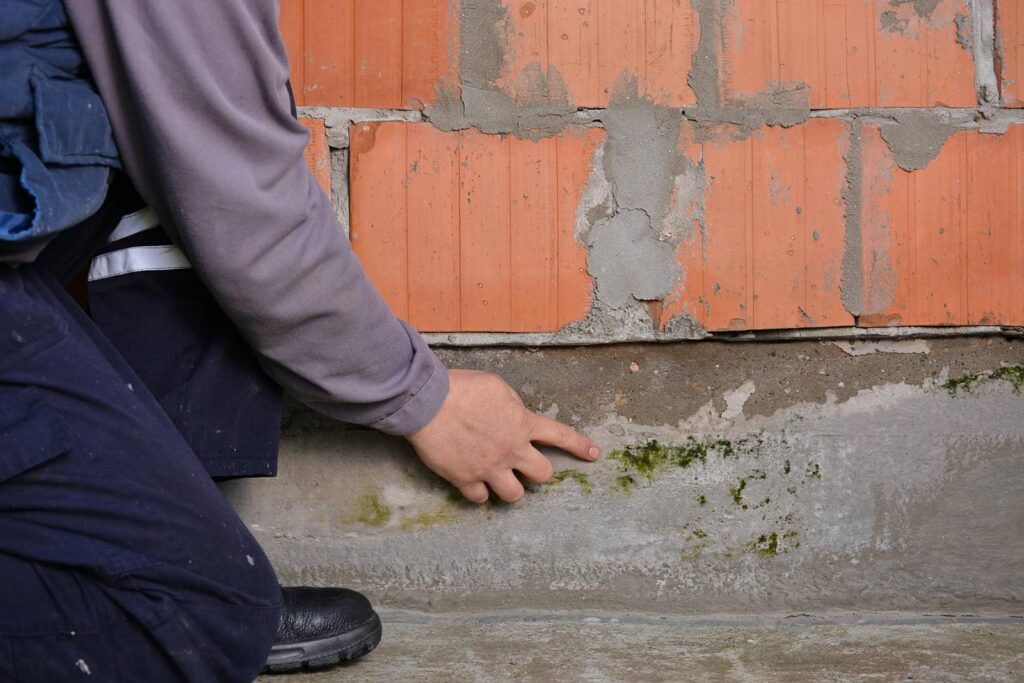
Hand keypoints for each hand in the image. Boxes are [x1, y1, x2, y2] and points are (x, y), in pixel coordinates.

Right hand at [406, 369, 599, 503]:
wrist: (428, 402)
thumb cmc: (462, 388)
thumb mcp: (498, 387)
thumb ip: (514, 407)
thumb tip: (517, 418)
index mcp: (522, 423)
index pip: (561, 436)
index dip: (579, 446)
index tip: (593, 455)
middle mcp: (511, 449)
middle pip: (542, 475)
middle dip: (537, 471)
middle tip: (524, 465)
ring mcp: (489, 467)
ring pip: (514, 495)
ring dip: (510, 487)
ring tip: (499, 478)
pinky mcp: (465, 478)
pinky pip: (480, 498)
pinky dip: (479, 492)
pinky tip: (474, 482)